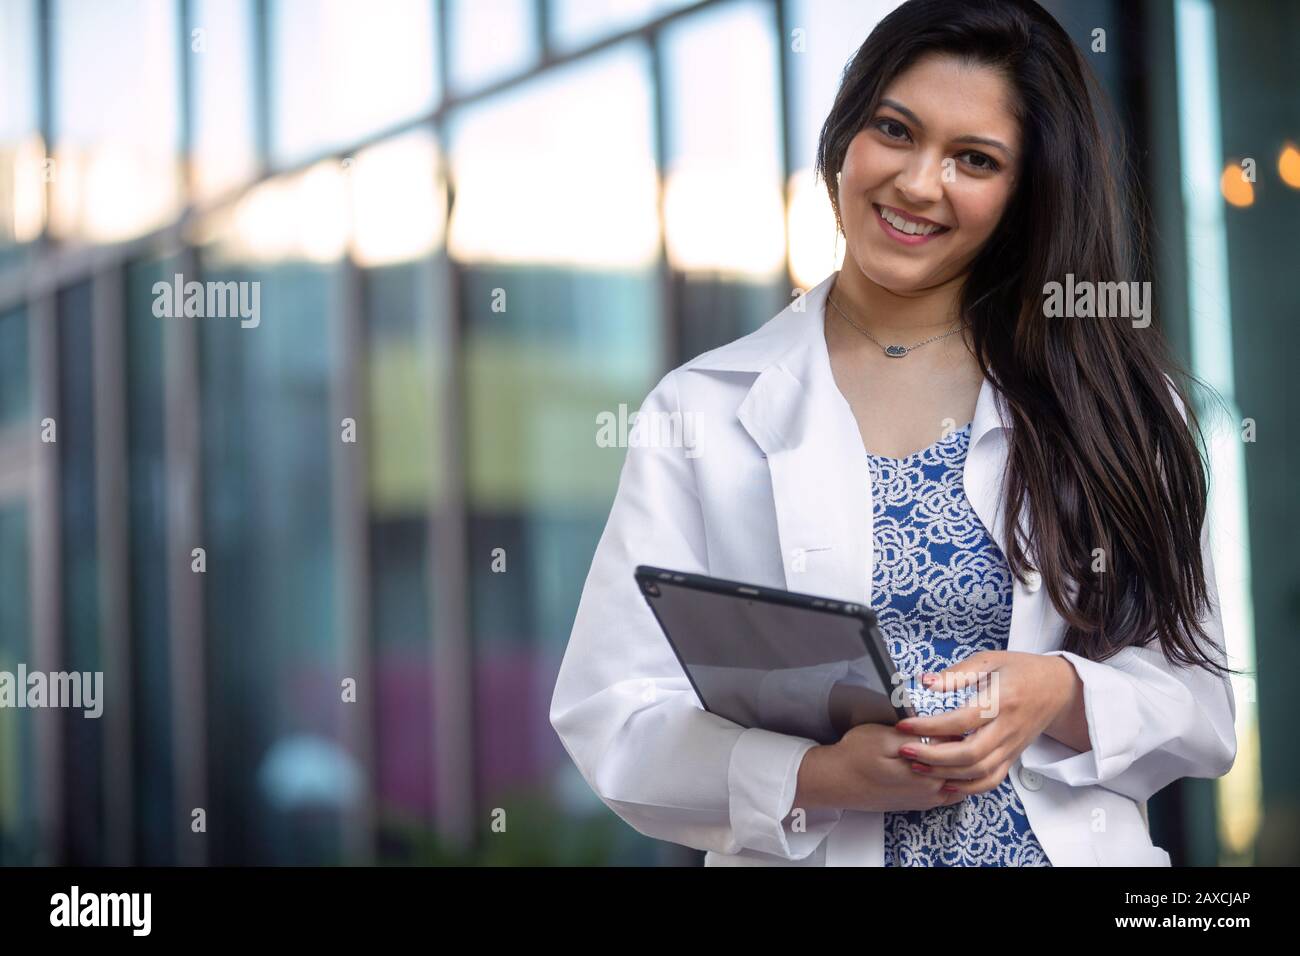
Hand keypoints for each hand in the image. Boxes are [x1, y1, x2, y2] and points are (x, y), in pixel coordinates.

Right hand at [794, 722, 967, 813]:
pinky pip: (950, 792)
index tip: (952, 713)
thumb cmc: (854, 756)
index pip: (958, 744)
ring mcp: (927, 800)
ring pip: (961, 780)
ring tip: (947, 741)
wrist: (835, 781)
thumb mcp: (884, 736)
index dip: (956, 724)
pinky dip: (953, 777)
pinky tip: (943, 763)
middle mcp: (932, 790)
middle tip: (952, 722)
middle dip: (960, 743)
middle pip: (963, 764)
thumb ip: (919, 735)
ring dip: (958, 761)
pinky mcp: (920, 803)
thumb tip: (945, 731)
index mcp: (927, 771)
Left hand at [891, 651, 1075, 796]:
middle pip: (970, 753)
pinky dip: (968, 787)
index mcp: (1002, 700)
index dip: (930, 726)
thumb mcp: (990, 661)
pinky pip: (991, 780)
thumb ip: (957, 674)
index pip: (962, 720)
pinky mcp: (1012, 757)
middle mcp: (1008, 728)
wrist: (1058, 689)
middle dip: (934, 756)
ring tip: (917, 766)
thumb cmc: (1021, 670)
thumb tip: (924, 682)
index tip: (904, 725)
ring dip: (945, 773)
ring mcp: (1011, 746)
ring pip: (979, 771)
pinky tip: (945, 781)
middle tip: (905, 750)